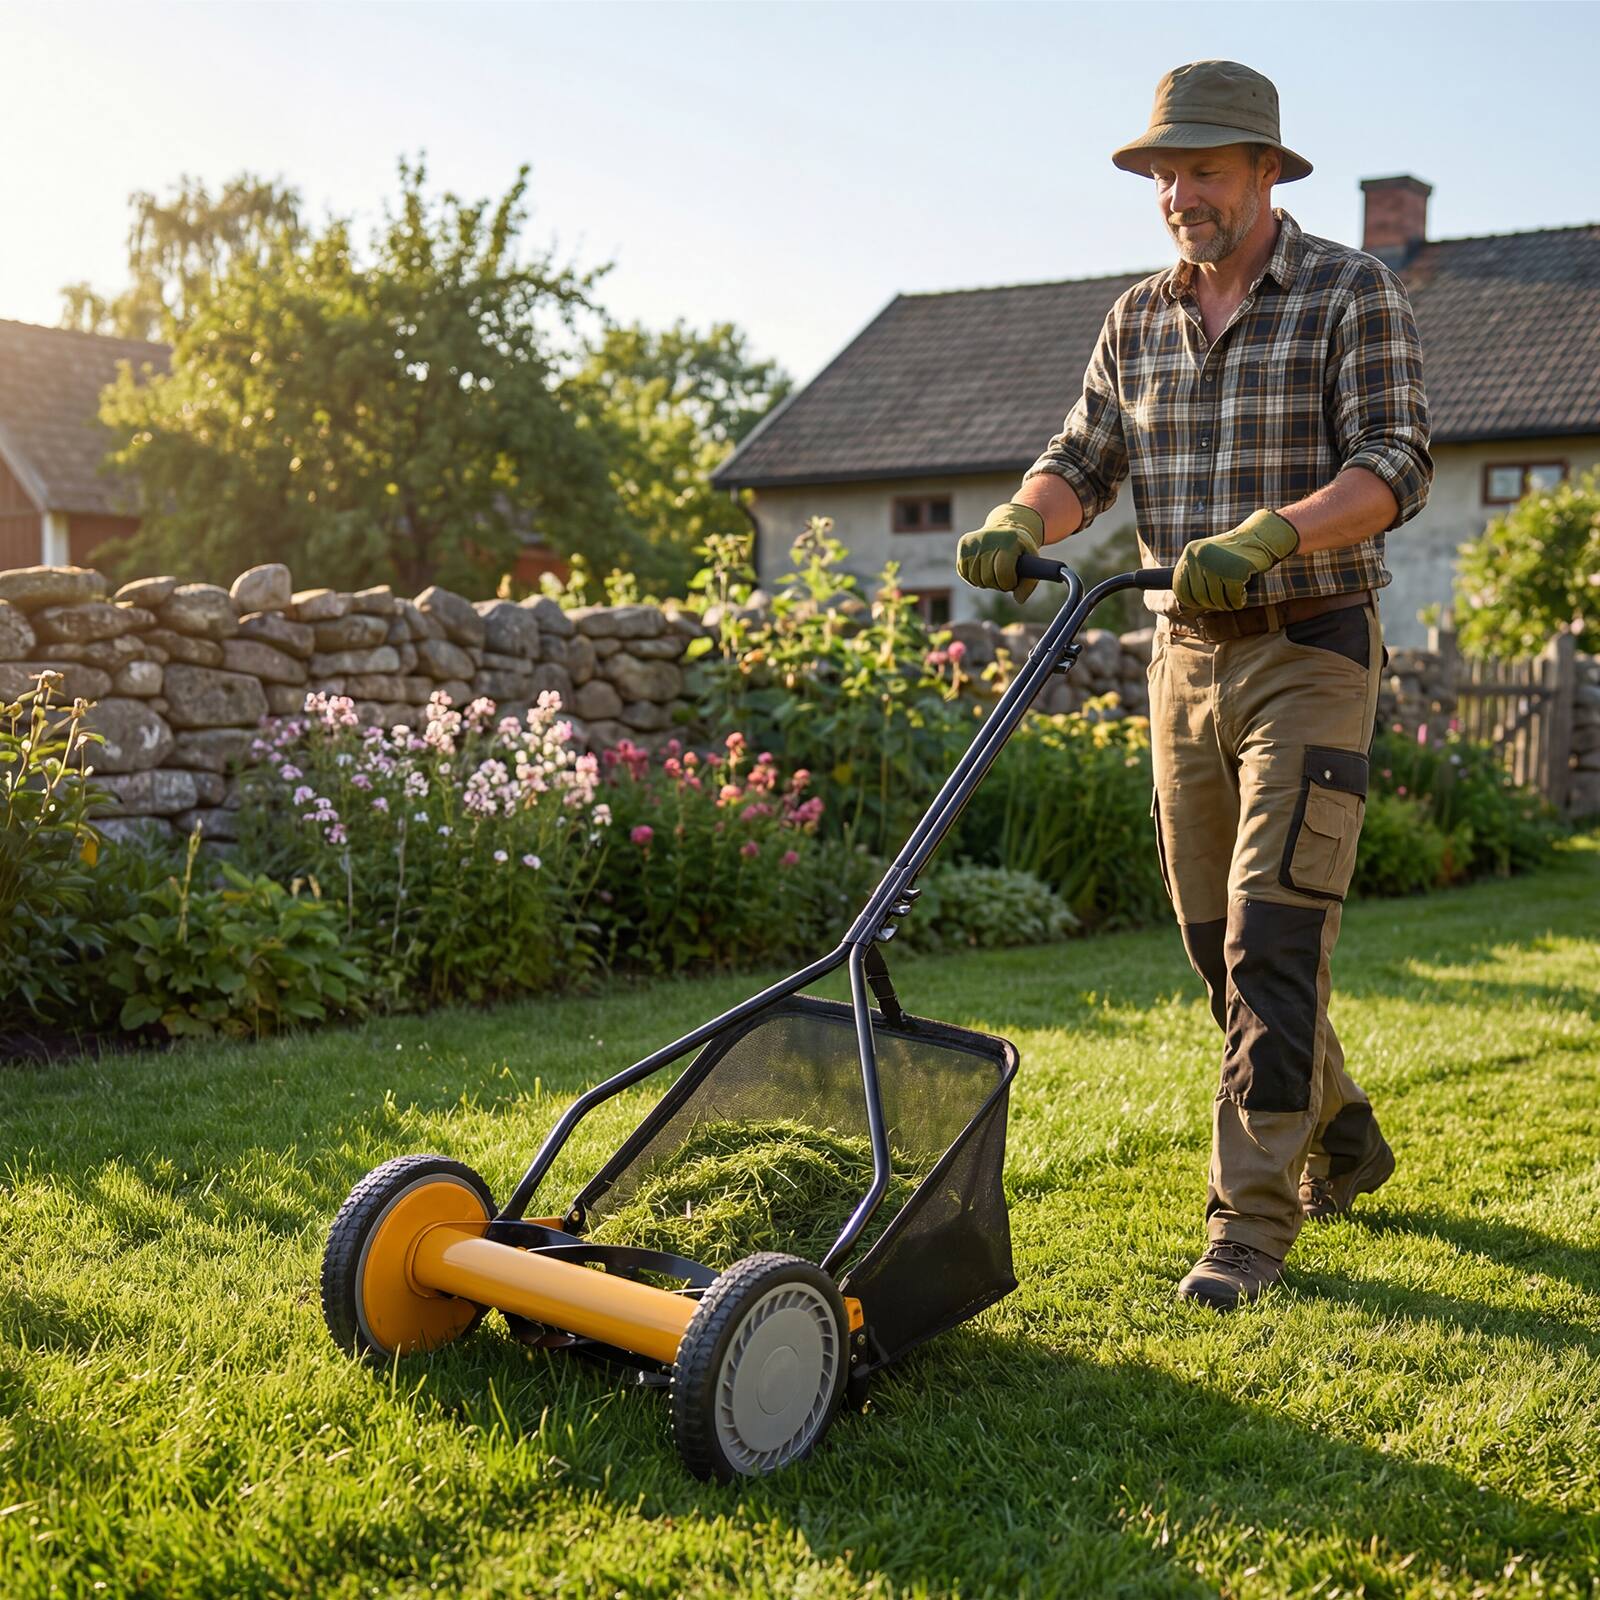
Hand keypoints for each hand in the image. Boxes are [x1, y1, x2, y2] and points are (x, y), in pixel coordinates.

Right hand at [956, 503, 1044, 603]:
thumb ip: (1029, 583)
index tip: (1012, 581)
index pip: (1002, 572)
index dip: (1008, 583)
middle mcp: (989, 538)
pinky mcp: (964, 544)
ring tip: (993, 574)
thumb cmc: (1021, 549)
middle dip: (997, 584)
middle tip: (1004, 578)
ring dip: (985, 582)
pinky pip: (964, 572)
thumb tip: (1019, 600)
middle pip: (987, 577)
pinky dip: (973, 577)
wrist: (1007, 527)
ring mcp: (974, 541)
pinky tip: (982, 570)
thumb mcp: (1031, 563)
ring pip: (974, 577)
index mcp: (1009, 541)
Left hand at [1172, 509, 1299, 610]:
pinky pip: (1233, 598)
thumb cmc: (1233, 554)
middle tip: (1224, 601)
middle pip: (1198, 597)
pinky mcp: (1236, 570)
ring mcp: (1217, 563)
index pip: (1180, 589)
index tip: (1204, 603)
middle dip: (1212, 604)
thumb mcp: (1208, 558)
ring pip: (1216, 599)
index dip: (1191, 601)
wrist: (1261, 536)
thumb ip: (1195, 575)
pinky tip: (1244, 594)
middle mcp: (1200, 556)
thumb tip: (1182, 606)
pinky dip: (1239, 601)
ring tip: (1234, 598)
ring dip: (1227, 604)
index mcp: (1190, 553)